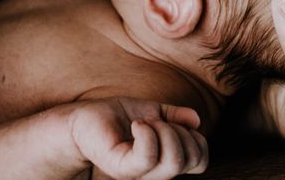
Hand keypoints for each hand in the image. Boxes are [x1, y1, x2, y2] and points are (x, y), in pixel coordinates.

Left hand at [69, 97, 207, 179]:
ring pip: (173, 160)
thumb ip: (176, 117)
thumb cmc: (117, 117)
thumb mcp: (154, 112)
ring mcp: (138, 173)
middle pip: (190, 160)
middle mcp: (155, 172)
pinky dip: (147, 133)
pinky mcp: (122, 168)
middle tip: (156, 121)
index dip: (197, 138)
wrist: (84, 119)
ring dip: (165, 131)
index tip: (174, 122)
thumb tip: (196, 120)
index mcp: (166, 161)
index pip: (200, 160)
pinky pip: (147, 157)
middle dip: (180, 131)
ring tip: (144, 122)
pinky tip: (136, 124)